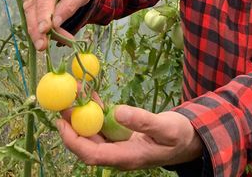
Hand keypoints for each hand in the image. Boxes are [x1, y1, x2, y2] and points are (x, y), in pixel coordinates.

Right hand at [22, 0, 91, 49]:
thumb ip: (71, 3)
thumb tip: (56, 22)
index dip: (44, 10)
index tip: (46, 28)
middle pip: (32, 5)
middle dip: (36, 27)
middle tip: (42, 46)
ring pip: (28, 14)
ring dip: (36, 33)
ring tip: (45, 47)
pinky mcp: (29, 3)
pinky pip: (32, 19)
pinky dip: (39, 32)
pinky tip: (46, 42)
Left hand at [57, 105, 203, 169]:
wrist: (190, 141)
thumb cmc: (180, 137)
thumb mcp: (166, 128)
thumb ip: (143, 121)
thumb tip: (118, 112)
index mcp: (127, 158)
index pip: (91, 154)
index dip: (73, 140)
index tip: (61, 122)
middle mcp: (118, 154)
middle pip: (87, 143)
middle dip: (72, 123)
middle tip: (62, 101)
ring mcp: (119, 145)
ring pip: (93, 132)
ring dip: (82, 114)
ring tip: (73, 93)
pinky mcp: (122, 136)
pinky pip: (103, 125)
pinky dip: (95, 111)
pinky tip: (90, 95)